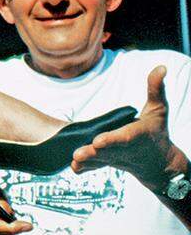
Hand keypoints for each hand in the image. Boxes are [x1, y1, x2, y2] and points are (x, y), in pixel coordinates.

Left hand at [71, 66, 187, 190]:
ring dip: (86, 160)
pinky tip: (73, 167)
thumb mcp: (158, 109)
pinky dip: (86, 168)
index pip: (123, 137)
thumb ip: (155, 89)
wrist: (158, 162)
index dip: (111, 139)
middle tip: (77, 154)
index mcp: (136, 135)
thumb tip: (161, 67)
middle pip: (106, 151)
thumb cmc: (156, 131)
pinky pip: (96, 166)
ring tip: (73, 160)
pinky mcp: (107, 162)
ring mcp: (115, 158)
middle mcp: (124, 149)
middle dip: (92, 153)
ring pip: (99, 160)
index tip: (98, 140)